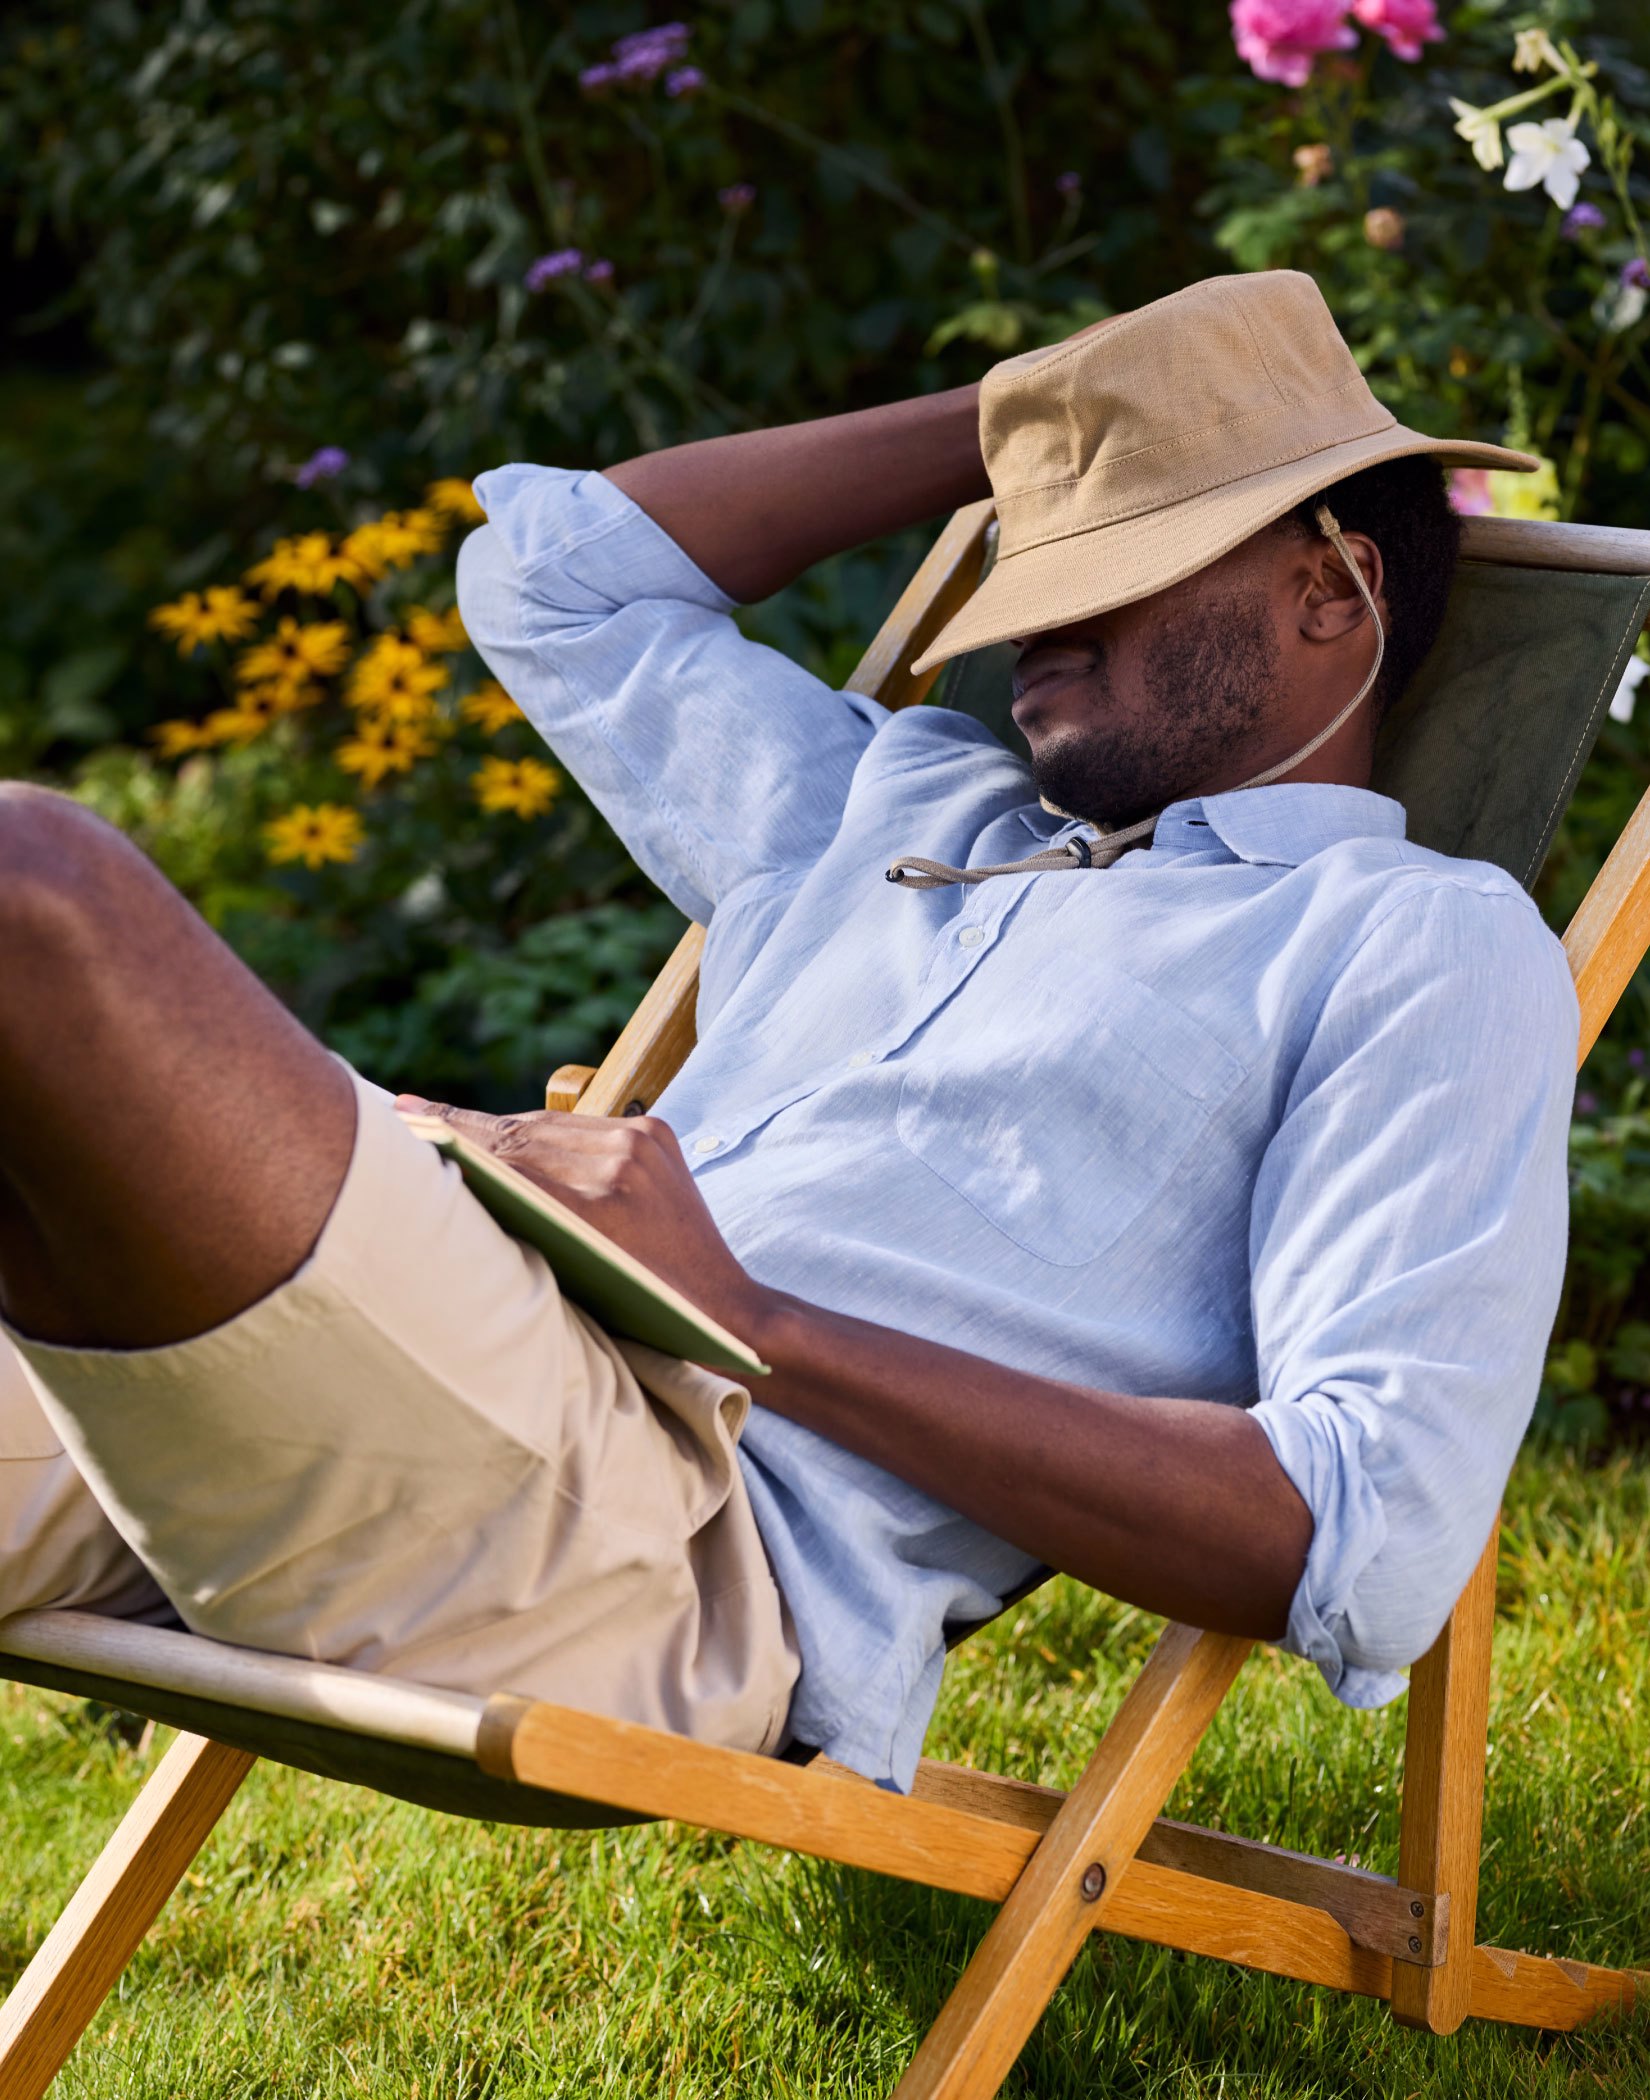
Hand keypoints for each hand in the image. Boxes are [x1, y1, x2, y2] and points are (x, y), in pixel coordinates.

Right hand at [395, 1096, 767, 1346]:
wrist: (725, 1307)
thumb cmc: (641, 1317)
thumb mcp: (573, 1287)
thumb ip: (526, 1232)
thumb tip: (465, 1190)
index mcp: (597, 1209)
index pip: (507, 1161)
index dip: (450, 1137)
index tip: (402, 1119)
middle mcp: (619, 1164)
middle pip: (520, 1137)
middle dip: (460, 1127)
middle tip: (404, 1112)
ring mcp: (640, 1143)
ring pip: (547, 1127)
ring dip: (498, 1129)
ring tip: (440, 1121)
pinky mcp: (654, 1133)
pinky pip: (580, 1127)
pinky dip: (542, 1134)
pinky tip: (503, 1133)